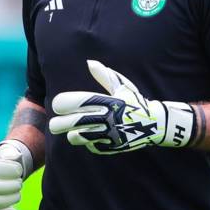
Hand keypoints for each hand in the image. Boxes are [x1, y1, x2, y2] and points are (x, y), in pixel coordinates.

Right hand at [0, 140, 32, 209]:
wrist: (12, 166)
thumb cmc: (11, 157)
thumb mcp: (11, 151)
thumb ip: (11, 152)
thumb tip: (11, 157)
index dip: (6, 169)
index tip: (19, 170)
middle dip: (8, 185)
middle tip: (20, 182)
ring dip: (8, 198)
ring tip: (19, 189)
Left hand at [49, 60, 196, 154]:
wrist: (155, 124)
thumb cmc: (135, 103)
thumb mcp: (122, 87)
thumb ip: (104, 76)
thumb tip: (90, 62)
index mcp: (106, 101)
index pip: (75, 102)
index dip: (61, 103)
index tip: (58, 105)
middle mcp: (106, 117)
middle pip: (71, 122)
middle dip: (57, 124)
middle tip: (54, 124)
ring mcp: (108, 134)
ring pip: (77, 137)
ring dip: (71, 135)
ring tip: (72, 131)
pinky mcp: (111, 147)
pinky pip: (91, 147)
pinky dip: (88, 143)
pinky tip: (91, 137)